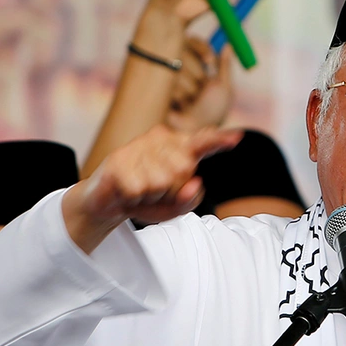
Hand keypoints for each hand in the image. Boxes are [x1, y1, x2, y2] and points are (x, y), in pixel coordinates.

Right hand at [63, 125, 242, 252]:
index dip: (219, 141)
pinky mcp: (118, 160)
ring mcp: (137, 147)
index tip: (237, 138)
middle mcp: (159, 140)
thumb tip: (195, 182)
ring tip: (142, 190)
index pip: (202, 142)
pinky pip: (140, 188)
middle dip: (172, 190)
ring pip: (162, 181)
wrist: (108, 202)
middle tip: (156, 190)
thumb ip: (191, 198)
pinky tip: (128, 190)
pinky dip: (136, 197)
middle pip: (183, 170)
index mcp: (178, 147)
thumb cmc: (148, 198)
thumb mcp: (175, 207)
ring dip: (152, 195)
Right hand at [166, 38, 233, 130]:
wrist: (193, 134)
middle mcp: (179, 67)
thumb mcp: (223, 88)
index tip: (209, 61)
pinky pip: (166, 81)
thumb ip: (224, 66)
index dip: (202, 49)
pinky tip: (179, 107)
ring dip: (188, 88)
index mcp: (196, 65)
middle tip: (201, 90)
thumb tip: (229, 44)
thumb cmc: (212, 112)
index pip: (193, 42)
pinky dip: (178, 95)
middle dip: (196, 73)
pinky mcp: (155, 87)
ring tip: (190, 103)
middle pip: (182, 49)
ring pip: (176, 67)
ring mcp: (166, 76)